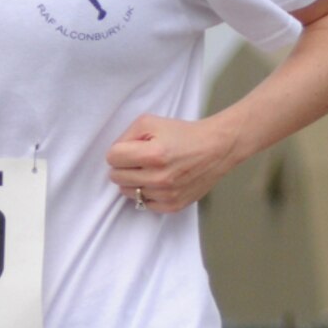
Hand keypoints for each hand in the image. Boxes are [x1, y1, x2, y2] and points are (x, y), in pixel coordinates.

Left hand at [105, 113, 234, 214]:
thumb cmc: (182, 134)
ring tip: (149, 171)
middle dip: (124, 166)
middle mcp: (159, 178)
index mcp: (153, 155)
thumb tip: (113, 155)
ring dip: (133, 181)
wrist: (215, 149)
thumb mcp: (151, 122)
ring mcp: (166, 195)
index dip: (119, 151)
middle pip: (116, 177)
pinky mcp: (172, 206)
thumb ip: (126, 136)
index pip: (112, 158)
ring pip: (127, 192)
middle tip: (139, 160)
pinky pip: (143, 204)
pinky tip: (157, 182)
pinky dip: (146, 193)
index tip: (131, 149)